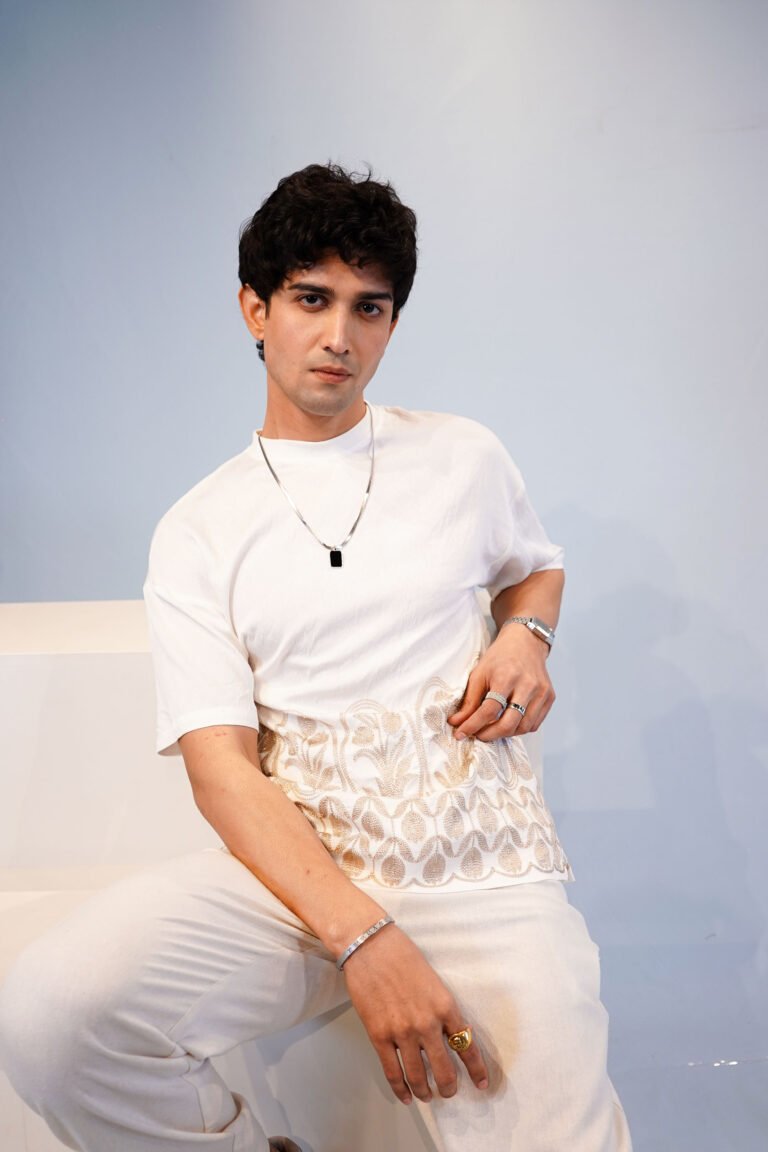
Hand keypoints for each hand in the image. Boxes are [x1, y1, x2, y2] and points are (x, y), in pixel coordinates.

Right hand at [341, 924, 488, 1104]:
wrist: (371, 946)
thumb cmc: (402, 956)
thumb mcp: (433, 981)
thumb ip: (441, 1009)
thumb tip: (445, 1035)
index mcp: (445, 1006)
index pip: (467, 1045)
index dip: (476, 1069)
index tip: (482, 1084)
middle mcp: (426, 1023)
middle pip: (444, 1069)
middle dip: (449, 1087)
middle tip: (449, 1092)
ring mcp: (401, 1032)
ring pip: (418, 1076)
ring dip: (425, 1091)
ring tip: (428, 1096)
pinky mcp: (379, 1035)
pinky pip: (392, 1072)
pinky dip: (400, 1088)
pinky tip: (406, 1096)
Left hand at [447, 625, 553, 740]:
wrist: (526, 642)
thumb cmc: (501, 656)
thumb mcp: (479, 673)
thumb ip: (469, 700)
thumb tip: (457, 722)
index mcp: (507, 676)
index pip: (489, 710)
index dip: (473, 725)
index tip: (460, 734)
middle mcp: (528, 685)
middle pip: (509, 723)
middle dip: (490, 735)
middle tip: (478, 736)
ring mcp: (542, 692)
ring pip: (523, 727)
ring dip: (505, 734)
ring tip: (492, 729)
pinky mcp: (550, 697)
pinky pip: (535, 724)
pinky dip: (520, 729)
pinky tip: (508, 723)